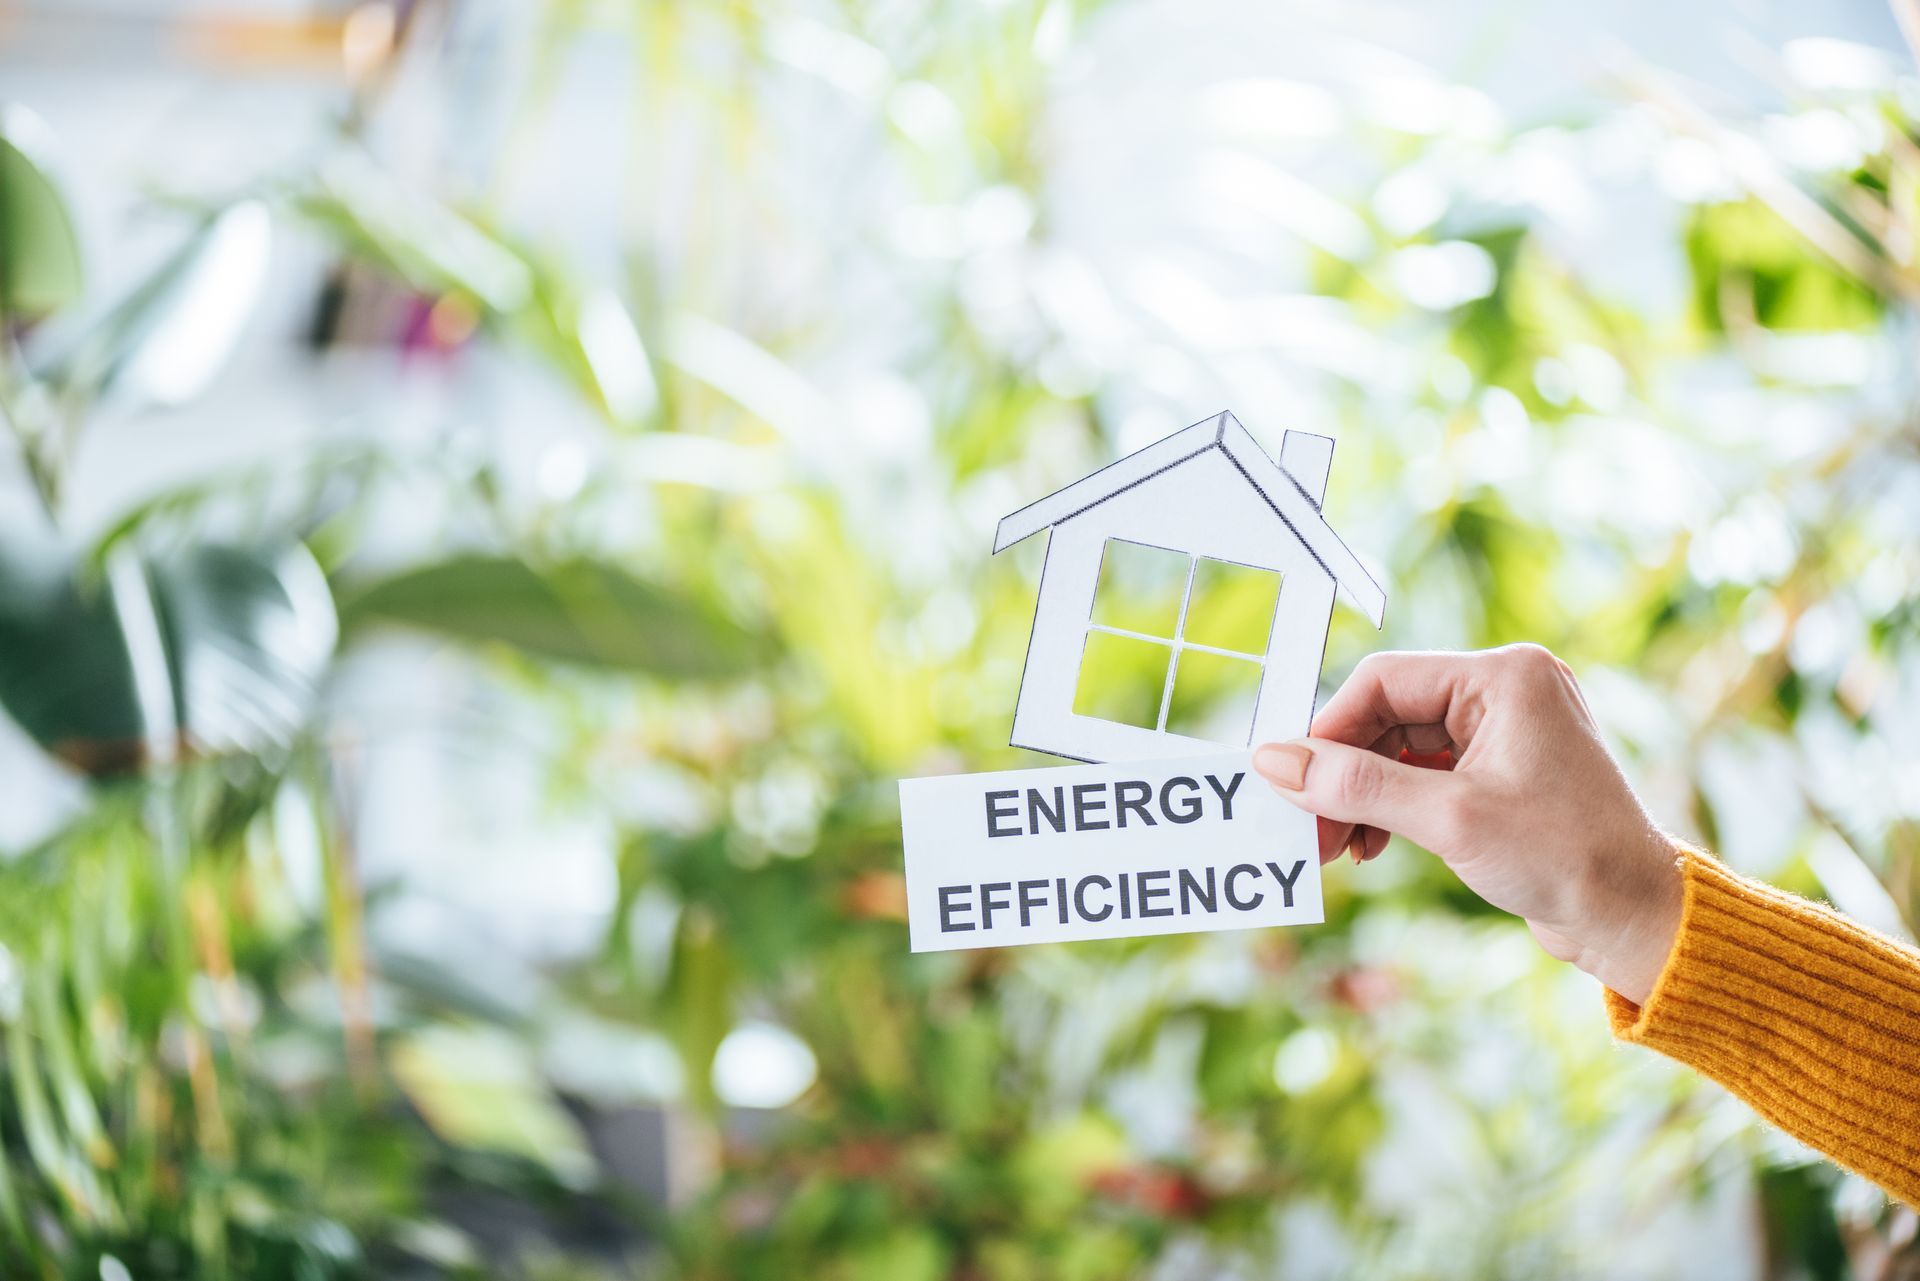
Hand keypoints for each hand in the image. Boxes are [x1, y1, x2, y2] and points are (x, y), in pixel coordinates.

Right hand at [1252, 645, 1682, 1003]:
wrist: (1636, 919)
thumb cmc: (1563, 859)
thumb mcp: (1447, 819)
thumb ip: (1356, 785)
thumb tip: (1274, 762)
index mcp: (1504, 676)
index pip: (1383, 681)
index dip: (1328, 731)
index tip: (1289, 781)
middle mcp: (1507, 689)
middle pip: (1387, 714)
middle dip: (1343, 773)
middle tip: (1306, 827)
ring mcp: (1506, 729)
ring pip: (1400, 747)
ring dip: (1363, 794)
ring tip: (1336, 846)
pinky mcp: (1503, 769)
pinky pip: (1426, 772)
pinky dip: (1393, 806)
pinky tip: (1371, 845)